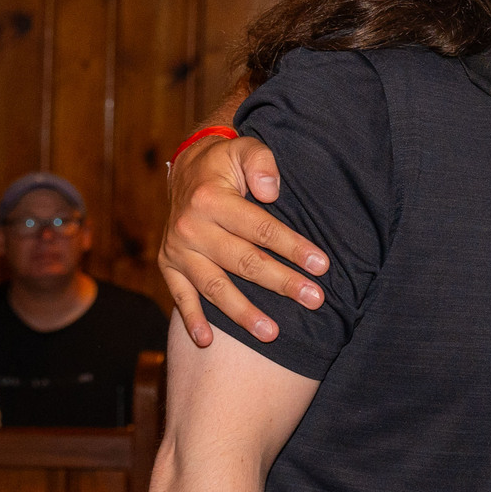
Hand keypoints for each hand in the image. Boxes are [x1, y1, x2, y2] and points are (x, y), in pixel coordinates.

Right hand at [159, 135, 327, 346]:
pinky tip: (208, 343)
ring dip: (243, 313)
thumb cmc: (226, 163)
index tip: (321, 265)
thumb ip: (261, 162)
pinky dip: (192, 321)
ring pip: (215, 288)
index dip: (292, 247)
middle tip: (315, 299)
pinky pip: (180, 297)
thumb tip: (271, 191)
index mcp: (211, 201)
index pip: (260, 229)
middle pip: (243, 263)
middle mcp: (190, 228)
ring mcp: (178, 251)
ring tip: (272, 334)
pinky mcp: (169, 267)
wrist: (187, 170)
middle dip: (281, 283)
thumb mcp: (244, 148)